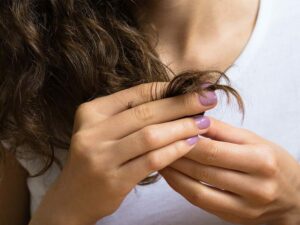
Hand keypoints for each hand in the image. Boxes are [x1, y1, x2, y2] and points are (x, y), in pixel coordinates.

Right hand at [29, 83, 216, 224]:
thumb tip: (174, 98)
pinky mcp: (113, 180)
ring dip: (181, 127)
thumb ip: (130, 115)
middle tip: (208, 99)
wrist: (72, 198)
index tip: (195, 87)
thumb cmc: (95, 158)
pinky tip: (191, 144)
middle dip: (182, 104)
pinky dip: (174, 150)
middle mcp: (92, 131)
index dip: (169, 90)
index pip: (137, 94)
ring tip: (204, 123)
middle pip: (146, 112)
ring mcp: (101, 156)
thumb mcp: (103, 130)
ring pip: (150, 136)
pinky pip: (151, 160)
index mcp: (91, 112)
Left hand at [160, 117, 299, 224]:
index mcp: (260, 160)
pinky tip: (169, 173)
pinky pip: (199, 201)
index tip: (165, 127)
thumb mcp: (253, 139)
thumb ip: (221, 130)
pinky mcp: (234, 218)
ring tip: (155, 155)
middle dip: (173, 152)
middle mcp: (255, 186)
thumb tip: (190, 118)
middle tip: (153, 140)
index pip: (212, 148)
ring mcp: (244, 207)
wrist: (294, 197)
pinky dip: (180, 186)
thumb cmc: (271, 161)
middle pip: (202, 167)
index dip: (184, 138)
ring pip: (196, 187)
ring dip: (172, 170)